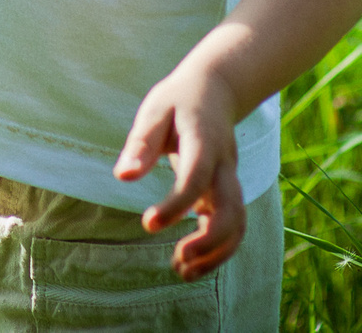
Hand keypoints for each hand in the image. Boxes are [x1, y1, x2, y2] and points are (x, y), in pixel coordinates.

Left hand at [115, 60, 244, 281]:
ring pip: (238, 224)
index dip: (176, 204)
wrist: (217, 90)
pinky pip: (234, 226)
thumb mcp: (155, 110)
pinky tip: (190, 264)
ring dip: (216, 253)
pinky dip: (218, 250)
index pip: (196, 177)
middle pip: (232, 210)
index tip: (149, 224)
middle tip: (178, 261)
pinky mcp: (228, 191)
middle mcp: (225, 165)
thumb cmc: (178, 100)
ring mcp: (231, 180)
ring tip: (182, 271)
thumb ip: (141, 143)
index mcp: (204, 141)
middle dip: (209, 241)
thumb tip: (123, 176)